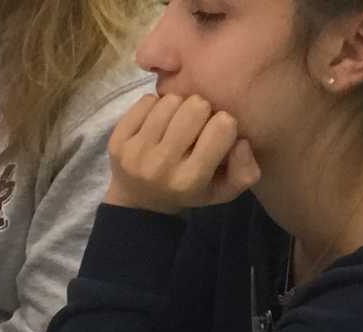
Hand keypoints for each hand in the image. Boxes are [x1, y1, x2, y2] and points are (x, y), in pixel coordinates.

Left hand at [104, 94, 259, 213]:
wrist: (139, 201)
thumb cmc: (189, 191)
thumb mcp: (223, 190)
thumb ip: (245, 171)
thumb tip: (241, 142)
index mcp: (190, 179)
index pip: (222, 127)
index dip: (224, 123)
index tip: (216, 133)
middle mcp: (161, 166)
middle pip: (195, 106)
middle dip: (201, 110)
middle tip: (196, 125)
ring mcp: (135, 152)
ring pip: (170, 100)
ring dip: (178, 106)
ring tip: (176, 123)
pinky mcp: (117, 140)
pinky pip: (146, 100)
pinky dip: (156, 106)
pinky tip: (158, 123)